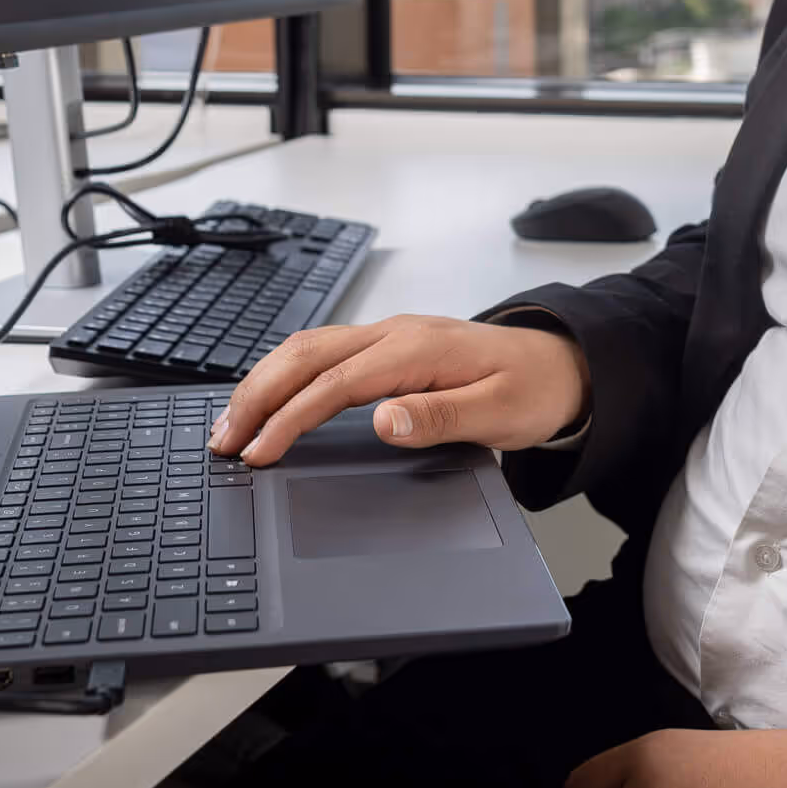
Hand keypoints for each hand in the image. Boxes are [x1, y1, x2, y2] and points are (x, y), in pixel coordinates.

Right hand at [208, 313, 590, 466]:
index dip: (289, 420)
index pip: (334, 385)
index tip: (258, 453)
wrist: (566, 363)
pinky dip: (284, 376)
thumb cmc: (534, 389)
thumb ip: (440, 417)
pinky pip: (322, 354)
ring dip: (262, 384)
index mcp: (416, 349)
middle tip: (221, 441)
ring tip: (229, 424)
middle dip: (255, 397)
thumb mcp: (499, 413)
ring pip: (306, 349)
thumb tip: (382, 420)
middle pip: (304, 355)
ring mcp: (389, 336)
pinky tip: (268, 399)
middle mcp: (395, 334)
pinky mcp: (388, 347)